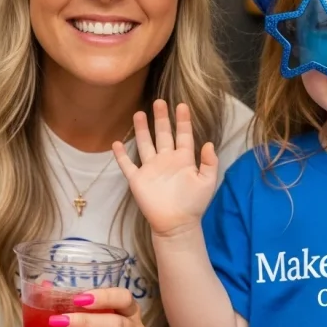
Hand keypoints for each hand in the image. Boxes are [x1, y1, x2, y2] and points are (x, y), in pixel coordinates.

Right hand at [113, 99, 218, 238]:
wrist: (176, 224)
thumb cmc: (194, 204)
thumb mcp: (207, 182)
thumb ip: (209, 162)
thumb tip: (208, 143)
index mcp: (183, 159)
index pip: (183, 135)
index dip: (182, 121)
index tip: (182, 105)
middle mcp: (166, 159)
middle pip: (162, 134)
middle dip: (161, 118)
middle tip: (159, 101)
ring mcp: (151, 168)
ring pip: (145, 144)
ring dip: (142, 129)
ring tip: (138, 113)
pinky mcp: (138, 179)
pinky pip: (127, 165)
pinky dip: (121, 155)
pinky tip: (116, 143)